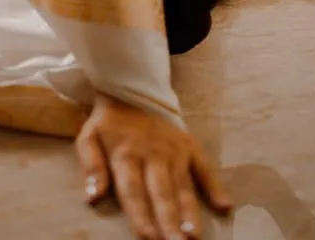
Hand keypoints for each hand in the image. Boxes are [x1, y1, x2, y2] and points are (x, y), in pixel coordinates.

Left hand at [76, 94, 230, 238]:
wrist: (132, 89)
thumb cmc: (109, 123)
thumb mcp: (89, 137)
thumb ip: (91, 166)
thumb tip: (93, 197)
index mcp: (126, 154)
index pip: (133, 190)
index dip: (140, 216)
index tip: (147, 238)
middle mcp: (153, 154)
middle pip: (161, 193)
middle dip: (169, 222)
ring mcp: (174, 150)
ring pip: (183, 186)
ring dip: (190, 212)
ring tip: (195, 235)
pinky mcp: (189, 145)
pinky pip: (205, 167)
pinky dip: (215, 186)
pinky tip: (224, 206)